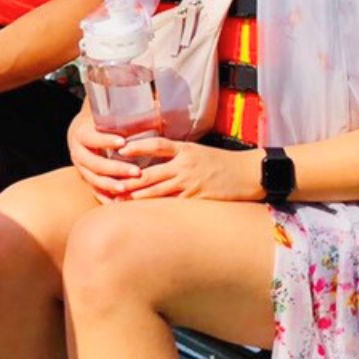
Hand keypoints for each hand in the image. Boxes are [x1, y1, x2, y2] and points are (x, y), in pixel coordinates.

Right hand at [66, 110, 140, 202]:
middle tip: (136, 171)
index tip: (123, 143)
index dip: (105, 140)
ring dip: (111, 185)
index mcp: (80, 131)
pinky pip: (94, 191)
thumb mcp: (110, 109)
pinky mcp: (85, 178)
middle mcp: (76, 150)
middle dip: (114, 168)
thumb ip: (131, 102)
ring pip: (93, 179)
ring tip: (129, 188)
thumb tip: (158, 95)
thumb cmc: (102, 118)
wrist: (84, 129)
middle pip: (92, 163)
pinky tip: (119, 203)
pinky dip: (106, 197)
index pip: (90, 137)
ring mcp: (79, 167)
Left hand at [116, 137, 259, 201]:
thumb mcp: (198, 152)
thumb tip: (154, 159)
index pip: (158, 145)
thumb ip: (177, 154)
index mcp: (186, 150)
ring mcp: (190, 185)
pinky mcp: (197, 200)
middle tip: (109, 183)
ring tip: (118, 201)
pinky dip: (156, 209)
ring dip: (137, 197)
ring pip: (158, 192)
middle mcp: (186, 166)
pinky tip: (143, 214)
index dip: (138, 146)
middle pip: (151, 173)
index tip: (121, 149)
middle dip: (129, 180)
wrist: (248, 174)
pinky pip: (172, 205)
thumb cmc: (222, 162)